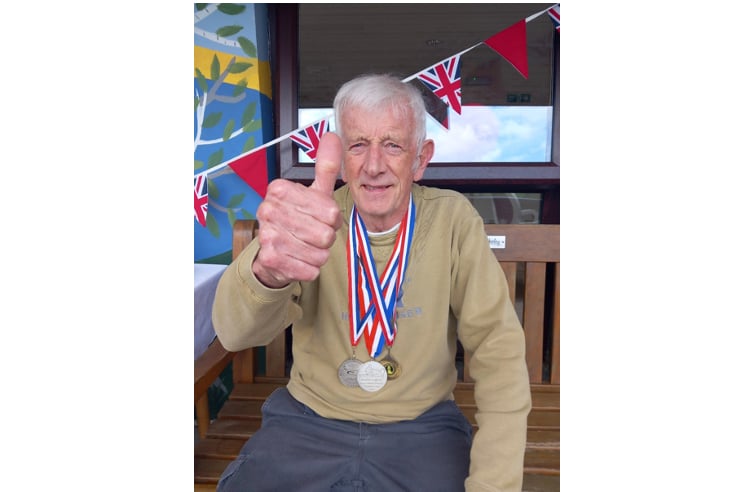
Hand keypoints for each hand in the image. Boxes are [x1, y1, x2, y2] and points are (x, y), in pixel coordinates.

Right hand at [252, 132, 343, 287]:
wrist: (272, 251)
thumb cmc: (297, 219)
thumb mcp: (314, 192)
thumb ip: (325, 166)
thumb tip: (332, 136)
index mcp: (280, 190)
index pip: (330, 211)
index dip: (333, 220)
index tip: (321, 217)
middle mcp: (269, 210)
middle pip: (325, 234)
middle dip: (326, 238)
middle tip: (313, 234)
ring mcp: (267, 235)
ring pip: (319, 253)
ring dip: (318, 254)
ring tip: (306, 246)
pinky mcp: (270, 259)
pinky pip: (310, 269)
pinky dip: (310, 268)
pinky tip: (299, 259)